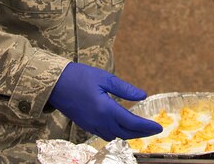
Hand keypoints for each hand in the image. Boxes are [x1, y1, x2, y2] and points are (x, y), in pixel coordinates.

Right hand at [47, 62, 162, 140]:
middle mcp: (99, 121)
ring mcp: (91, 125)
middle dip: (141, 133)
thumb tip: (143, 96)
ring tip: (141, 129)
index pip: (131, 123)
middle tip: (153, 130)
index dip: (146, 127)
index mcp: (105, 109)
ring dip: (129, 135)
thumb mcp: (105, 78)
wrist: (54, 83)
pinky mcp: (85, 125)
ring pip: (115, 136)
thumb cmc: (80, 77)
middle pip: (125, 133)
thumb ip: (125, 89)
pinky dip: (117, 134)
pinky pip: (105, 134)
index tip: (159, 127)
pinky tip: (122, 127)